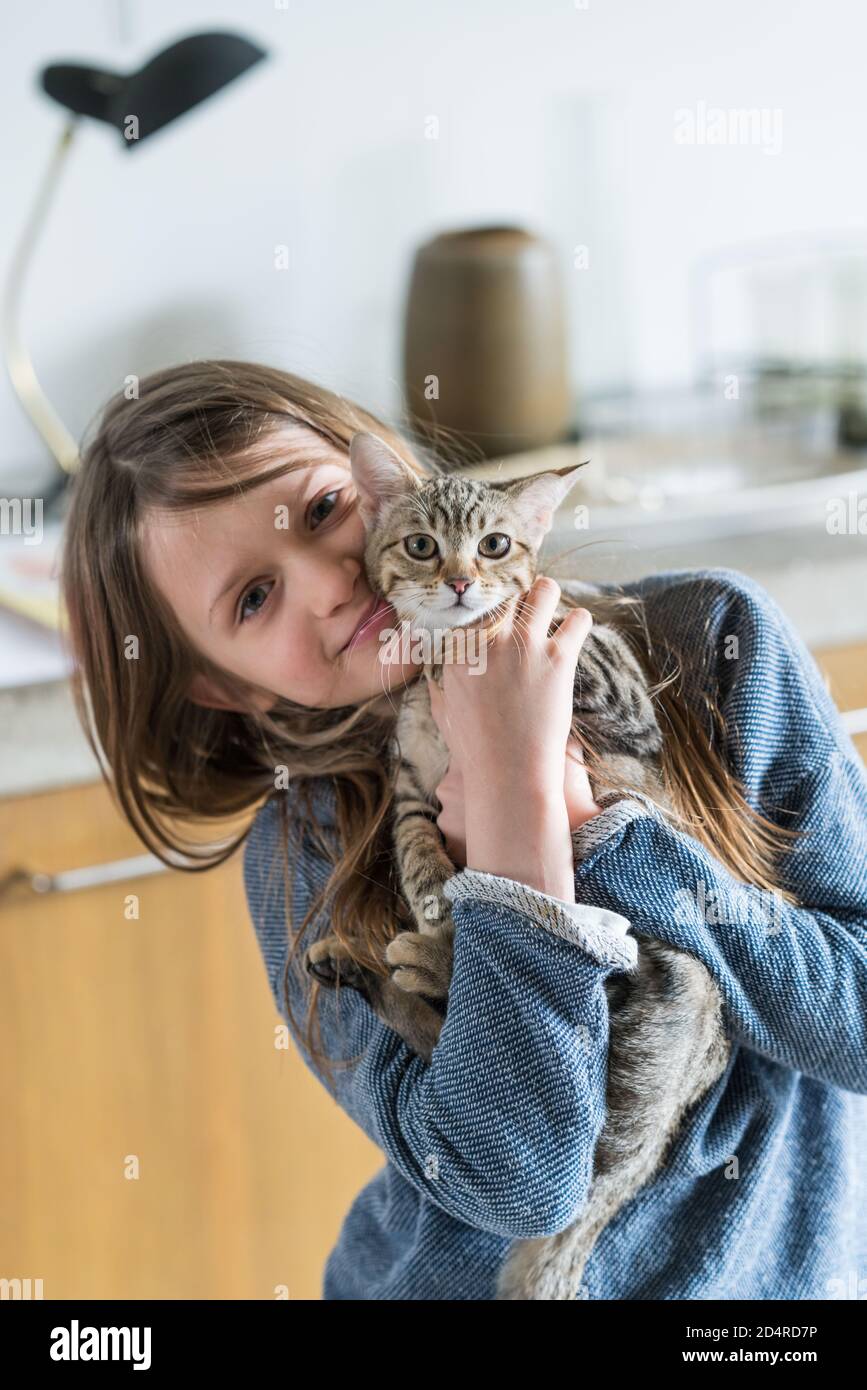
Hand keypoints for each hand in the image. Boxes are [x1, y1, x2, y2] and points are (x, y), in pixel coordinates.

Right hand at [426, 577, 597, 898]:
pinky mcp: (558, 658)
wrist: (508, 771)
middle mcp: (489, 638)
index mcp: (458, 648)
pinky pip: (577, 619)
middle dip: (516, 596)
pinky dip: (579, 621)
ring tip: (549, 608)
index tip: (496, 607)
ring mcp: (523, 644)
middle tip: (524, 608)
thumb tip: (443, 666)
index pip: (474, 604)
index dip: (487, 603)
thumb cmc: (476, 746)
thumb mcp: (446, 707)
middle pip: (506, 591)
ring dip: (547, 597)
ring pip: (543, 590)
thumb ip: (444, 680)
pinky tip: (575, 628)